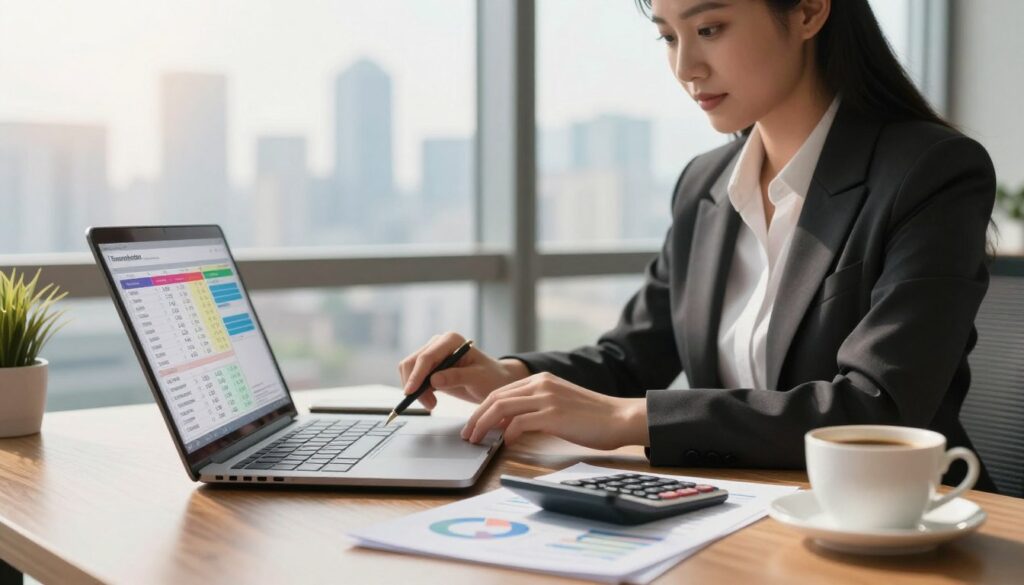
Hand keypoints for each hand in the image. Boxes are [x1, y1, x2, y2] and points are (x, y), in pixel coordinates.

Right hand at [397, 332, 529, 409]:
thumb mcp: (478, 378)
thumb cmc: (490, 376)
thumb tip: (433, 380)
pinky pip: (414, 378)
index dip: (416, 375)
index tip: (411, 392)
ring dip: (416, 390)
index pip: (427, 357)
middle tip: (429, 405)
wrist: (494, 381)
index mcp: (451, 340)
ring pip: (409, 370)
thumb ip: (457, 377)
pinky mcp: (429, 367)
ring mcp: (432, 354)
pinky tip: (431, 401)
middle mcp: (438, 344)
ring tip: (432, 404)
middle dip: (415, 384)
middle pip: (413, 362)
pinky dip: (417, 391)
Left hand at [460, 372, 649, 449]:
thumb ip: (535, 409)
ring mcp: (547, 398)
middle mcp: (541, 384)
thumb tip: (509, 425)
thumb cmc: (592, 417)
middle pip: (495, 398)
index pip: (500, 391)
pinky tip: (505, 443)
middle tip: (467, 435)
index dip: (482, 409)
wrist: (620, 418)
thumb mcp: (559, 405)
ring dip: (484, 425)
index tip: (473, 424)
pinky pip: (520, 422)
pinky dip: (507, 433)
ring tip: (477, 440)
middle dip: (476, 417)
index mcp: (541, 380)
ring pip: (502, 407)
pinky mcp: (554, 415)